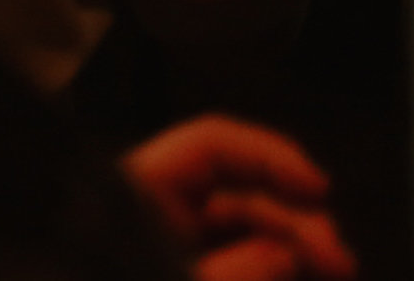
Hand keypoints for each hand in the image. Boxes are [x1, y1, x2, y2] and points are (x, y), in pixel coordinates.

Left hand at [121, 115, 354, 280]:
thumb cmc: (75, 278)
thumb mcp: (163, 279)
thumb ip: (230, 273)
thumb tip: (282, 255)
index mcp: (134, 201)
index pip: (211, 147)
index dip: (272, 156)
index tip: (316, 188)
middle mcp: (150, 222)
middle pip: (241, 199)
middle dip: (297, 225)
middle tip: (338, 260)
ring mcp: (162, 257)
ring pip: (245, 242)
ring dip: (292, 256)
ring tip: (331, 275)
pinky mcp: (170, 275)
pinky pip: (232, 270)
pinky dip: (267, 274)